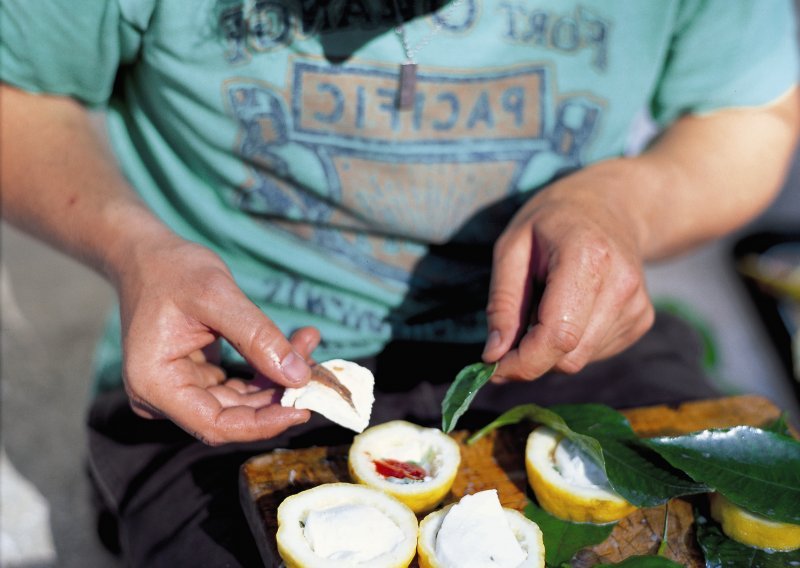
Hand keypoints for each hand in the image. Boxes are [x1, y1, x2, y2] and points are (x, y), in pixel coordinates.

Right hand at [115, 232, 314, 444]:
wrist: (147, 256)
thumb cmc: (171, 270)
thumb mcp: (216, 295)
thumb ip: (257, 336)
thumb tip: (298, 376)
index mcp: (155, 384)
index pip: (215, 425)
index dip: (262, 424)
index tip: (303, 409)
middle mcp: (163, 396)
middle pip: (232, 416)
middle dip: (278, 395)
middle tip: (316, 367)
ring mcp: (180, 389)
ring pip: (241, 401)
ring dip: (278, 379)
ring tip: (307, 343)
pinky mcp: (196, 378)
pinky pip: (239, 385)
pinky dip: (267, 368)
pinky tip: (295, 343)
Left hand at [481, 162, 654, 381]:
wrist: (611, 205)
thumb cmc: (551, 222)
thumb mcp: (511, 247)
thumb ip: (502, 303)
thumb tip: (494, 355)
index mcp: (587, 259)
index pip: (557, 336)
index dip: (522, 362)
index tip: (492, 368)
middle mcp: (621, 286)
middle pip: (569, 356)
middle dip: (530, 358)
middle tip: (508, 336)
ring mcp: (638, 305)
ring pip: (579, 360)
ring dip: (549, 349)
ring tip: (544, 305)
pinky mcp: (642, 320)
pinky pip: (594, 353)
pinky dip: (570, 344)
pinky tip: (568, 308)